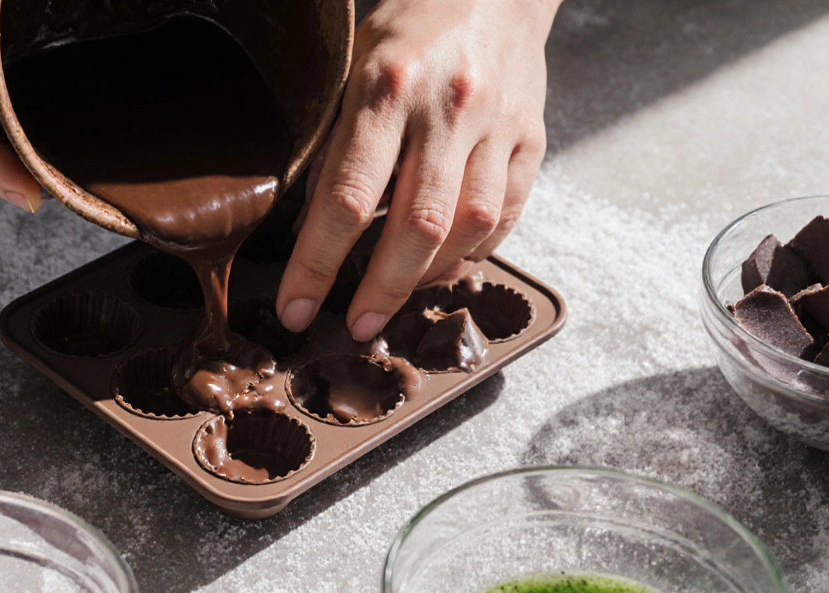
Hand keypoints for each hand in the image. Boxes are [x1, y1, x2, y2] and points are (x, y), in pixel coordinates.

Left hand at [276, 0, 559, 340]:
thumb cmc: (408, 30)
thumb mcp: (350, 69)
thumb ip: (334, 143)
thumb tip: (311, 225)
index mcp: (386, 88)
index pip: (345, 197)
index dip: (317, 265)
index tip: (297, 308)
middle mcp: (446, 109)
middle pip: (414, 226)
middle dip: (380, 290)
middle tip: (356, 327)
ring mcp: (496, 125)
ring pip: (466, 228)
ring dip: (427, 277)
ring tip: (397, 295)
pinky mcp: (531, 139)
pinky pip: (503, 216)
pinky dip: (471, 252)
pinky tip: (443, 264)